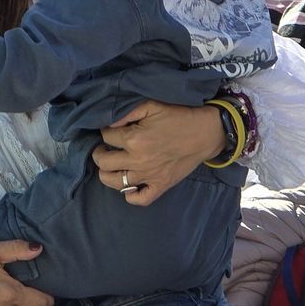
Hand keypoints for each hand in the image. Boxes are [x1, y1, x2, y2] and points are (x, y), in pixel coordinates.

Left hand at [93, 101, 222, 205]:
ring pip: (114, 183)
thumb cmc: (178, 116)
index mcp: (134, 139)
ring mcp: (149, 176)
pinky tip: (129, 184)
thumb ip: (127, 113)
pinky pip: (139, 199)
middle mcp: (138, 161)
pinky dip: (130, 195)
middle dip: (99, 152)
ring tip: (111, 164)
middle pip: (103, 162)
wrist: (205, 132)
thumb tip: (108, 123)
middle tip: (104, 147)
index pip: (106, 136)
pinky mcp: (160, 186)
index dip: (105, 131)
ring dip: (107, 173)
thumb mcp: (151, 106)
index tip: (110, 129)